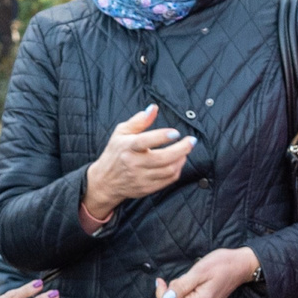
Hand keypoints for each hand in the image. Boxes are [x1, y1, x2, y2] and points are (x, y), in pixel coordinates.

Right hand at [82, 106, 190, 221]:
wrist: (105, 181)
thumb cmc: (115, 153)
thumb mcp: (121, 132)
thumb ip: (139, 121)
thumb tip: (153, 108)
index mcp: (127, 147)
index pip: (145, 141)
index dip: (162, 137)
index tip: (176, 133)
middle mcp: (133, 163)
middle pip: (162, 158)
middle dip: (181, 149)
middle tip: (192, 141)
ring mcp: (140, 178)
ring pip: (168, 170)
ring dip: (181, 160)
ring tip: (185, 151)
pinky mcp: (146, 188)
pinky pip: (167, 181)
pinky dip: (177, 170)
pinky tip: (178, 162)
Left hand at [156, 248, 259, 297]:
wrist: (242, 265)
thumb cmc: (222, 264)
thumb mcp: (200, 270)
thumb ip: (182, 285)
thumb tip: (166, 297)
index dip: (161, 297)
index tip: (161, 281)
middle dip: (168, 294)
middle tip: (174, 277)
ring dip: (176, 293)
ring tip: (187, 278)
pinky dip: (182, 294)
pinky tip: (190, 283)